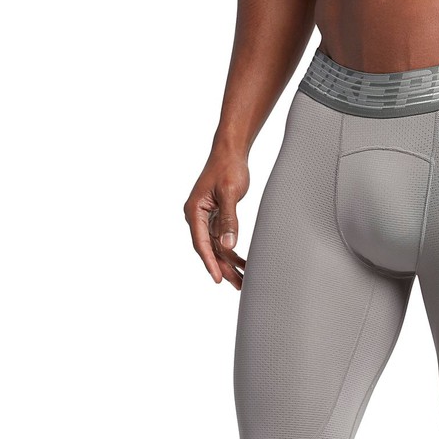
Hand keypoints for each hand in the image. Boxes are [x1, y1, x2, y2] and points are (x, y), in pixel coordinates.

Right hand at [184, 149, 250, 289]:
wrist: (230, 152)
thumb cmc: (228, 168)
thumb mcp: (229, 193)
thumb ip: (229, 220)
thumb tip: (228, 245)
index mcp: (194, 211)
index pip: (201, 243)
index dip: (210, 263)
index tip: (218, 279)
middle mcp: (197, 217)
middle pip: (209, 249)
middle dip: (223, 268)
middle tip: (238, 286)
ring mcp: (206, 218)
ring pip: (217, 247)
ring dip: (230, 264)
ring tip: (243, 281)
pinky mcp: (216, 217)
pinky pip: (223, 240)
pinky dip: (233, 251)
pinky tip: (243, 264)